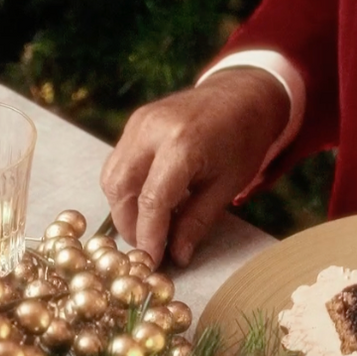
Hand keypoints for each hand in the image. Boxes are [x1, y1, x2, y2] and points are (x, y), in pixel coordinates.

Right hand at [100, 68, 289, 266]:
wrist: (244, 93)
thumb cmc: (244, 140)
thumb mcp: (227, 185)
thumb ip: (197, 221)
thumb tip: (177, 256)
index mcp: (182, 144)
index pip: (151, 201)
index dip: (149, 237)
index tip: (153, 262)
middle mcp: (153, 129)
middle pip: (120, 188)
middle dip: (129, 225)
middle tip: (148, 248)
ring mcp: (140, 121)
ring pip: (112, 176)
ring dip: (123, 208)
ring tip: (149, 228)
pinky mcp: (136, 120)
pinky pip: (119, 160)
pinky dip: (127, 187)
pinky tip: (149, 202)